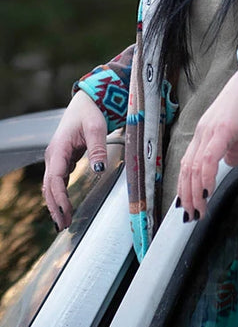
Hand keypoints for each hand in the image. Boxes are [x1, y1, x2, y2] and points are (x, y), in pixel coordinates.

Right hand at [42, 90, 107, 230]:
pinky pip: (58, 180)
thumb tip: (99, 171)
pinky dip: (59, 194)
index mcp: (59, 149)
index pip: (55, 179)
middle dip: (55, 207)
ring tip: (63, 221)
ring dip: (56, 203)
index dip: (59, 199)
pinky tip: (64, 206)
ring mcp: (57, 157)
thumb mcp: (97, 129)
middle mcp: (54, 155)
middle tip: (63, 226)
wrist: (86, 101)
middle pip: (50, 186)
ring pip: (51, 185)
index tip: (66, 213)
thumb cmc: (90, 112)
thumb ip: (98, 150)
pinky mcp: (63, 158)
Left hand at [176, 69, 237, 221]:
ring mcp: (209, 132)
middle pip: (186, 168)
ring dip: (195, 192)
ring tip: (200, 209)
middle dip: (187, 194)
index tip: (188, 203)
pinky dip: (205, 178)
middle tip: (191, 214)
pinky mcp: (221, 131)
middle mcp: (201, 133)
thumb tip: (230, 164)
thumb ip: (233, 149)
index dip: (185, 184)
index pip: (188, 163)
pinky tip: (207, 192)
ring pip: (194, 167)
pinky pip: (208, 159)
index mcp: (204, 133)